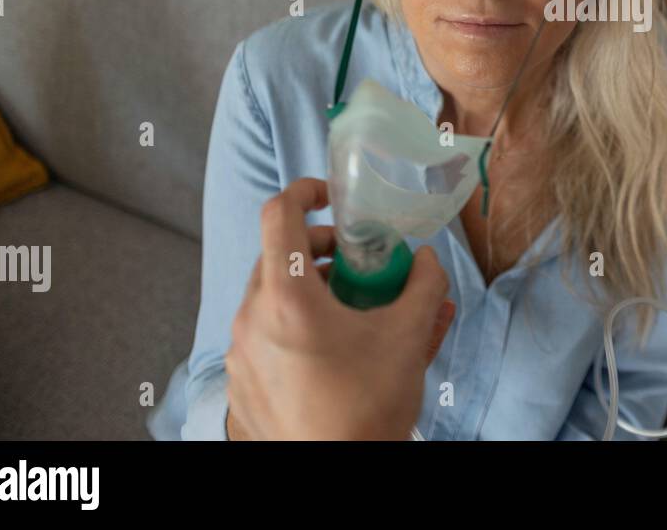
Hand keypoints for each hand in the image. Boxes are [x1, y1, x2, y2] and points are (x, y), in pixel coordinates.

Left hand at [225, 178, 455, 439]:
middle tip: (359, 265)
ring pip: (270, 300)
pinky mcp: (239, 385)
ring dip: (309, 291)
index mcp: (287, 298)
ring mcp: (239, 355)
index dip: (304, 191)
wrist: (340, 475)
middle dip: (321, 252)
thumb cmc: (369, 407)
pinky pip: (262, 337)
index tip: (331, 197)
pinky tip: (330, 352)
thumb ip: (425, 285)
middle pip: (278, 258)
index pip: (279, 215)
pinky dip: (293, 329)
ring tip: (350, 313)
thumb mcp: (409, 337)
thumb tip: (427, 259)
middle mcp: (251, 320)